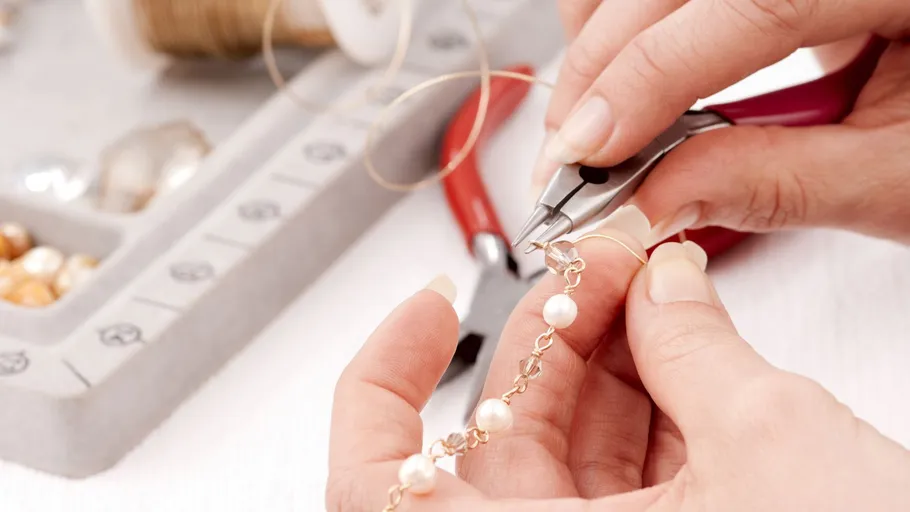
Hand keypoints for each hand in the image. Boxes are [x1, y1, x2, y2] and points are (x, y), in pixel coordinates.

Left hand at [325, 226, 909, 510]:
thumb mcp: (771, 446)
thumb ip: (698, 348)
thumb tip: (668, 287)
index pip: (374, 483)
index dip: (382, 382)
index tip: (429, 305)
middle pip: (500, 439)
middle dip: (553, 337)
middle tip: (606, 271)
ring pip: (567, 456)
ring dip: (608, 366)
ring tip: (657, 295)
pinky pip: (622, 485)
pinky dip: (647, 415)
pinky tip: (682, 353)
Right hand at [532, 0, 909, 242]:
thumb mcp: (900, 178)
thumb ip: (773, 184)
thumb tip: (654, 201)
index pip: (747, 5)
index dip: (647, 78)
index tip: (587, 150)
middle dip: (603, 67)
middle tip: (570, 157)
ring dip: (606, 39)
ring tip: (594, 122)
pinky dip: (633, 21)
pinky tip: (626, 75)